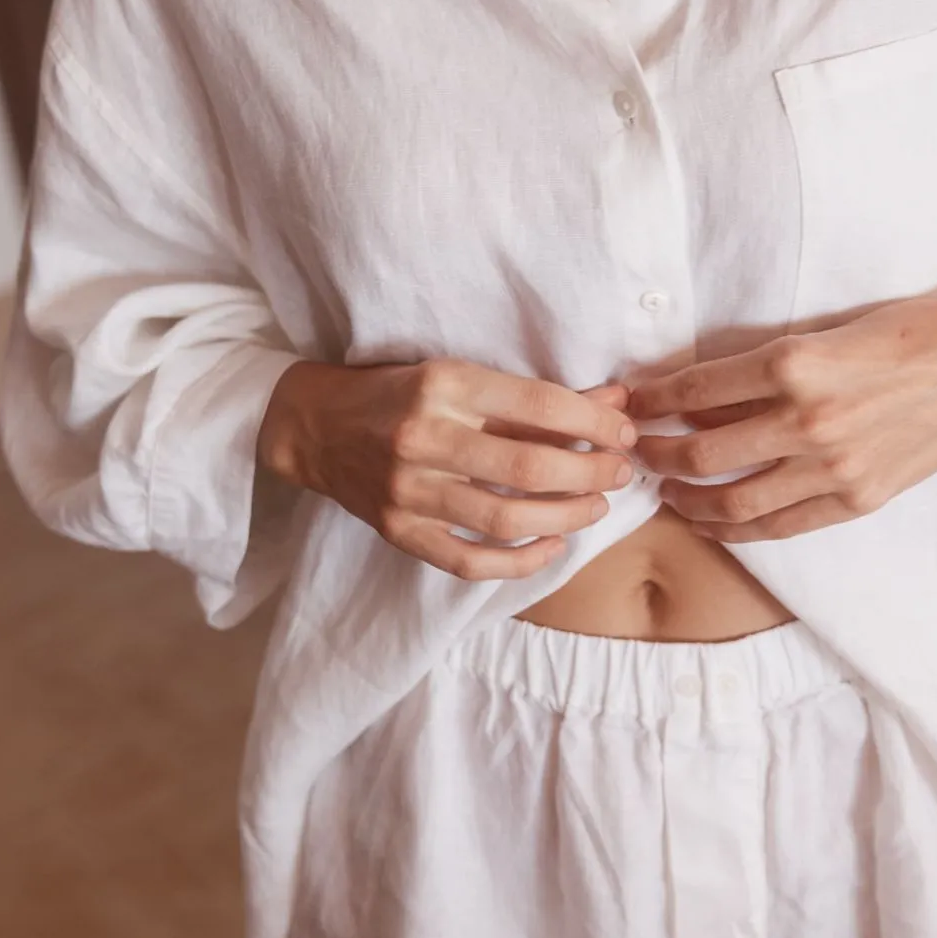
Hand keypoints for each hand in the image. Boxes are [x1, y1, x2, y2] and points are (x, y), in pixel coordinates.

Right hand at [258, 358, 636, 578]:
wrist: (313, 425)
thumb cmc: (398, 393)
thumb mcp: (460, 377)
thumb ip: (533, 396)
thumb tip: (614, 404)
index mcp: (444, 384)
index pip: (538, 404)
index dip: (593, 422)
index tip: (623, 434)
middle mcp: (425, 437)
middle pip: (529, 465)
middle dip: (590, 472)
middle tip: (619, 473)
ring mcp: (409, 490)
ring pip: (506, 517)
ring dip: (565, 516)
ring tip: (594, 507)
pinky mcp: (399, 531)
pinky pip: (470, 561)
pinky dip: (519, 560)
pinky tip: (550, 546)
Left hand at [627, 278, 936, 541]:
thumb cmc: (911, 329)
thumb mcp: (830, 328)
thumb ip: (766, 364)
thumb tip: (697, 393)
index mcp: (797, 363)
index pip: (695, 390)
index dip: (651, 399)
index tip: (630, 403)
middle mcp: (809, 419)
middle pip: (699, 454)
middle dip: (653, 454)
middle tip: (634, 451)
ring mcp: (834, 468)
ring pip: (730, 503)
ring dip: (684, 499)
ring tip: (664, 489)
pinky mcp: (858, 499)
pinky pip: (778, 527)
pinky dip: (733, 530)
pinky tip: (710, 521)